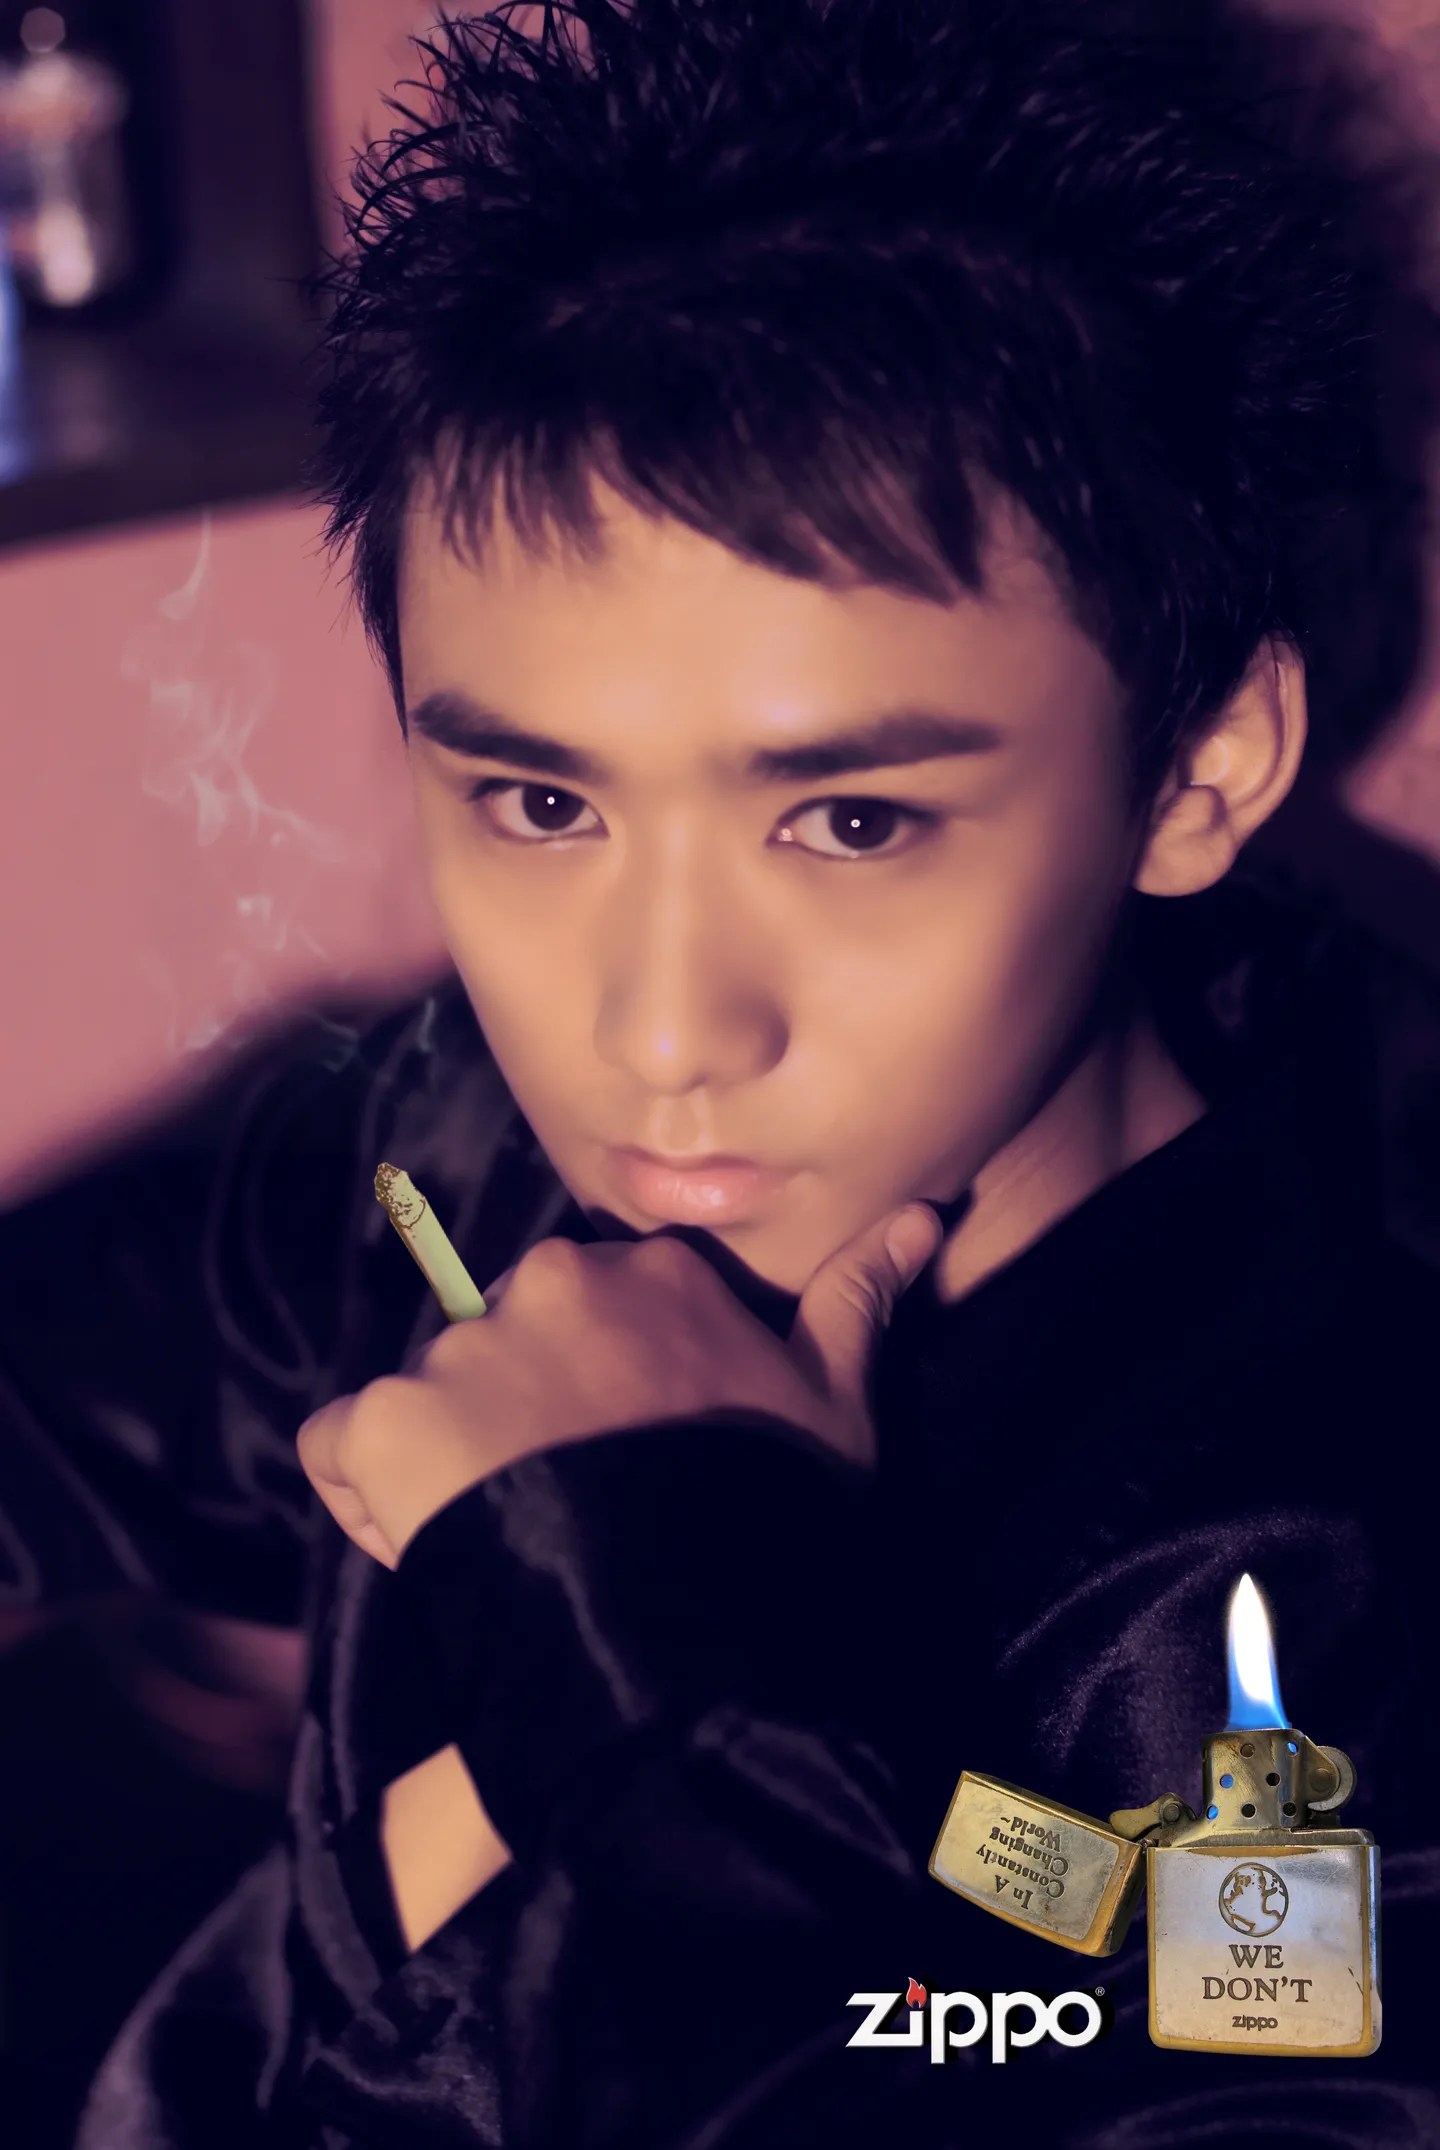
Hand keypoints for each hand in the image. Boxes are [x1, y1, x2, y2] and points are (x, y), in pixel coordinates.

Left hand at [296, 1202, 941, 1568]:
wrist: (679, 1627)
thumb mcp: (834, 1407)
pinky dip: (369, 1490)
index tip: (627, 1459)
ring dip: (451, 1455)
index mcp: (649, 1274)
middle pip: (509, 1344)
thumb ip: (857, 1300)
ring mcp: (459, 1350)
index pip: (597, 1309)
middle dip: (521, 1413)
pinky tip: (427, 1542)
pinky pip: (346, 1446)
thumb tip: (920, 1214)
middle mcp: (548, 1284)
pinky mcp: (385, 1420)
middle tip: (565, 1507)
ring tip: (508, 1542)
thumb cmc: (768, 1512)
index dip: (602, 1391)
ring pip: (431, 1395)